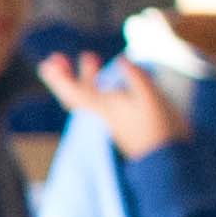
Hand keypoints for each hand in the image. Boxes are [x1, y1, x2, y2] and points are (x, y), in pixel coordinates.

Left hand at [35, 53, 187, 161]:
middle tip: (56, 59)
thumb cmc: (159, 129)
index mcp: (105, 108)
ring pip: (90, 97)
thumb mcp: (151, 99)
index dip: (60, 79)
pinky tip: (108, 79)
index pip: (75, 93)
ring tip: (90, 57)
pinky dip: (98, 87)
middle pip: (76, 95)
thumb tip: (121, 60)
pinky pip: (102, 102)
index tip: (48, 65)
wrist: (168, 159)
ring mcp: (113, 119)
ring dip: (85, 77)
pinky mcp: (123, 122)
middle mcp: (103, 114)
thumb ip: (136, 77)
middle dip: (65, 77)